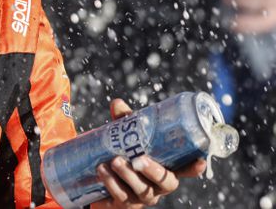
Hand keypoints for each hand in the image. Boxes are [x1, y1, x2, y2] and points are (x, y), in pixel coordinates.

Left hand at [91, 100, 206, 207]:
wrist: (101, 182)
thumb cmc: (124, 155)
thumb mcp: (127, 137)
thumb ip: (125, 122)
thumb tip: (117, 104)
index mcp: (165, 168)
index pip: (185, 169)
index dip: (193, 168)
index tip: (199, 162)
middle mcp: (158, 185)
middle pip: (165, 182)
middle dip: (152, 171)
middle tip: (138, 159)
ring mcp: (143, 196)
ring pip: (142, 190)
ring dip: (127, 175)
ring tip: (113, 161)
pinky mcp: (124, 203)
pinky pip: (121, 197)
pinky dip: (111, 183)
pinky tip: (102, 170)